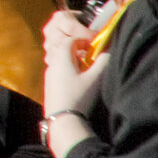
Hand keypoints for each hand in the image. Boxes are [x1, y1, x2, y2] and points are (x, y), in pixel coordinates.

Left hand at [39, 5, 101, 124]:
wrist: (62, 119)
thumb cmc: (79, 96)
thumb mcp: (95, 78)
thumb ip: (103, 61)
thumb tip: (108, 51)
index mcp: (62, 57)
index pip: (70, 39)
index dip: (83, 39)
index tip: (93, 45)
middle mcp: (52, 64)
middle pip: (63, 49)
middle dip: (78, 49)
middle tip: (91, 56)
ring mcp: (49, 76)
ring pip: (60, 61)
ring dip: (73, 61)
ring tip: (85, 70)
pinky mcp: (49, 87)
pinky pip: (58, 71)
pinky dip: (68, 71)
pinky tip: (77, 82)